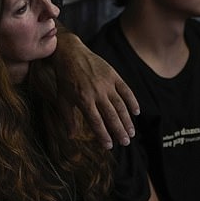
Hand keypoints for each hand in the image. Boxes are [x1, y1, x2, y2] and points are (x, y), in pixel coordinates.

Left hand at [53, 29, 138, 148]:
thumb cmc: (65, 79)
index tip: (109, 146)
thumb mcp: (62, 99)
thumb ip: (68, 118)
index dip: (103, 135)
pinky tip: (137, 112)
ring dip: (127, 120)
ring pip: (121, 105)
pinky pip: (126, 90)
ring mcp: (106, 83)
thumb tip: (72, 137)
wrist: (71, 54)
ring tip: (131, 132)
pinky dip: (133, 101)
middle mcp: (97, 92)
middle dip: (119, 131)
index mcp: (83, 100)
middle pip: (111, 116)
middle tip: (125, 142)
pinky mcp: (113, 75)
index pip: (96, 122)